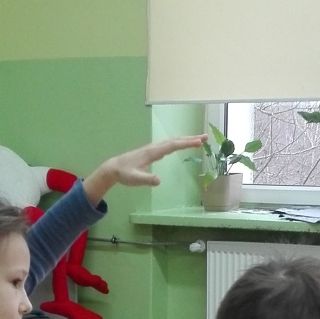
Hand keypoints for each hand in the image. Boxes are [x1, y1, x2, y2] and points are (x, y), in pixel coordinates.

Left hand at [82, 136, 206, 204]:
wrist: (113, 168)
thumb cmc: (124, 174)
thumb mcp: (135, 179)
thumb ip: (147, 180)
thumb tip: (159, 180)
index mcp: (152, 152)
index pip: (172, 146)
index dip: (186, 143)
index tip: (199, 142)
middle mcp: (154, 148)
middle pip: (175, 140)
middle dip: (190, 139)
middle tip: (206, 138)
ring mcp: (153, 149)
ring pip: (172, 141)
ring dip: (186, 139)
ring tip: (199, 140)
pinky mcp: (152, 151)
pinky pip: (169, 145)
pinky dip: (179, 143)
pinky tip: (183, 144)